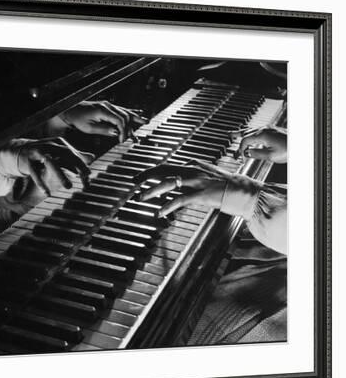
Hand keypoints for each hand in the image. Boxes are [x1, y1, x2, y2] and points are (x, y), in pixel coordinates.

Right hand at [17, 137, 93, 195]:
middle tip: (86, 181)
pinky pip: (35, 173)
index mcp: (59, 143)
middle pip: (67, 154)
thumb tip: (92, 157)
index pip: (74, 155)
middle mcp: (49, 145)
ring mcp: (38, 152)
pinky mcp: (27, 161)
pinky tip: (47, 193)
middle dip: (78, 167)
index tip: (88, 181)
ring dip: (61, 175)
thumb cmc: (42, 154)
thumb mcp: (59, 153)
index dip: (82, 167)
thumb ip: (74, 155)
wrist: (18, 152)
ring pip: (51, 163)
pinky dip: (41, 183)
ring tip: (69, 187)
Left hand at [59, 101, 146, 142]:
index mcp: (103, 110)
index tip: (121, 141)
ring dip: (135, 118)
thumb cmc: (78, 119)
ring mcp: (109, 105)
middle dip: (129, 128)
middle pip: (125, 116)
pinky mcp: (109, 107)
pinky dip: (131, 112)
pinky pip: (122, 109)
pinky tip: (139, 114)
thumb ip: (104, 130)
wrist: (71, 110)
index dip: (123, 131)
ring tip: (146, 122)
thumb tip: (116, 133)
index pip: (119, 120)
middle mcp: (108, 106)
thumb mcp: (89, 128)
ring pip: (126, 111)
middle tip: (132, 139)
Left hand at [134, 161, 261, 218]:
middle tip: (133, 183)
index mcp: (193, 164)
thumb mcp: (205, 177)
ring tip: (140, 198)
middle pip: (163, 171)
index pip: (167, 166)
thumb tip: (176, 181)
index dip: (151, 172)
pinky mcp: (202, 194)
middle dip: (146, 176)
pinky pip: (180, 200)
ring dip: (152, 191)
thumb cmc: (225, 186)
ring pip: (168, 183)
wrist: (244, 191)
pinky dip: (167, 206)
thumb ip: (191, 177)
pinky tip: (159, 213)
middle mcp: (193, 169)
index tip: (138, 177)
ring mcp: (197, 181)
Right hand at [236, 126, 286, 162]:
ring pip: (251, 130)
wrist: (302, 144)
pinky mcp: (272, 130)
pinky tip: (249, 134)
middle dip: (238, 141)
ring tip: (232, 134)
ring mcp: (269, 128)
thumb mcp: (271, 156)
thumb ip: (256, 154)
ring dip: (242, 134)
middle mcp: (264, 129)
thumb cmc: (289, 150)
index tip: (242, 158)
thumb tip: (246, 153)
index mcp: (262, 135)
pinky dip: (249, 133)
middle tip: (231, 142)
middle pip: (245, 133)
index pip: (245, 141)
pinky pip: (256, 130)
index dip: (241, 150)